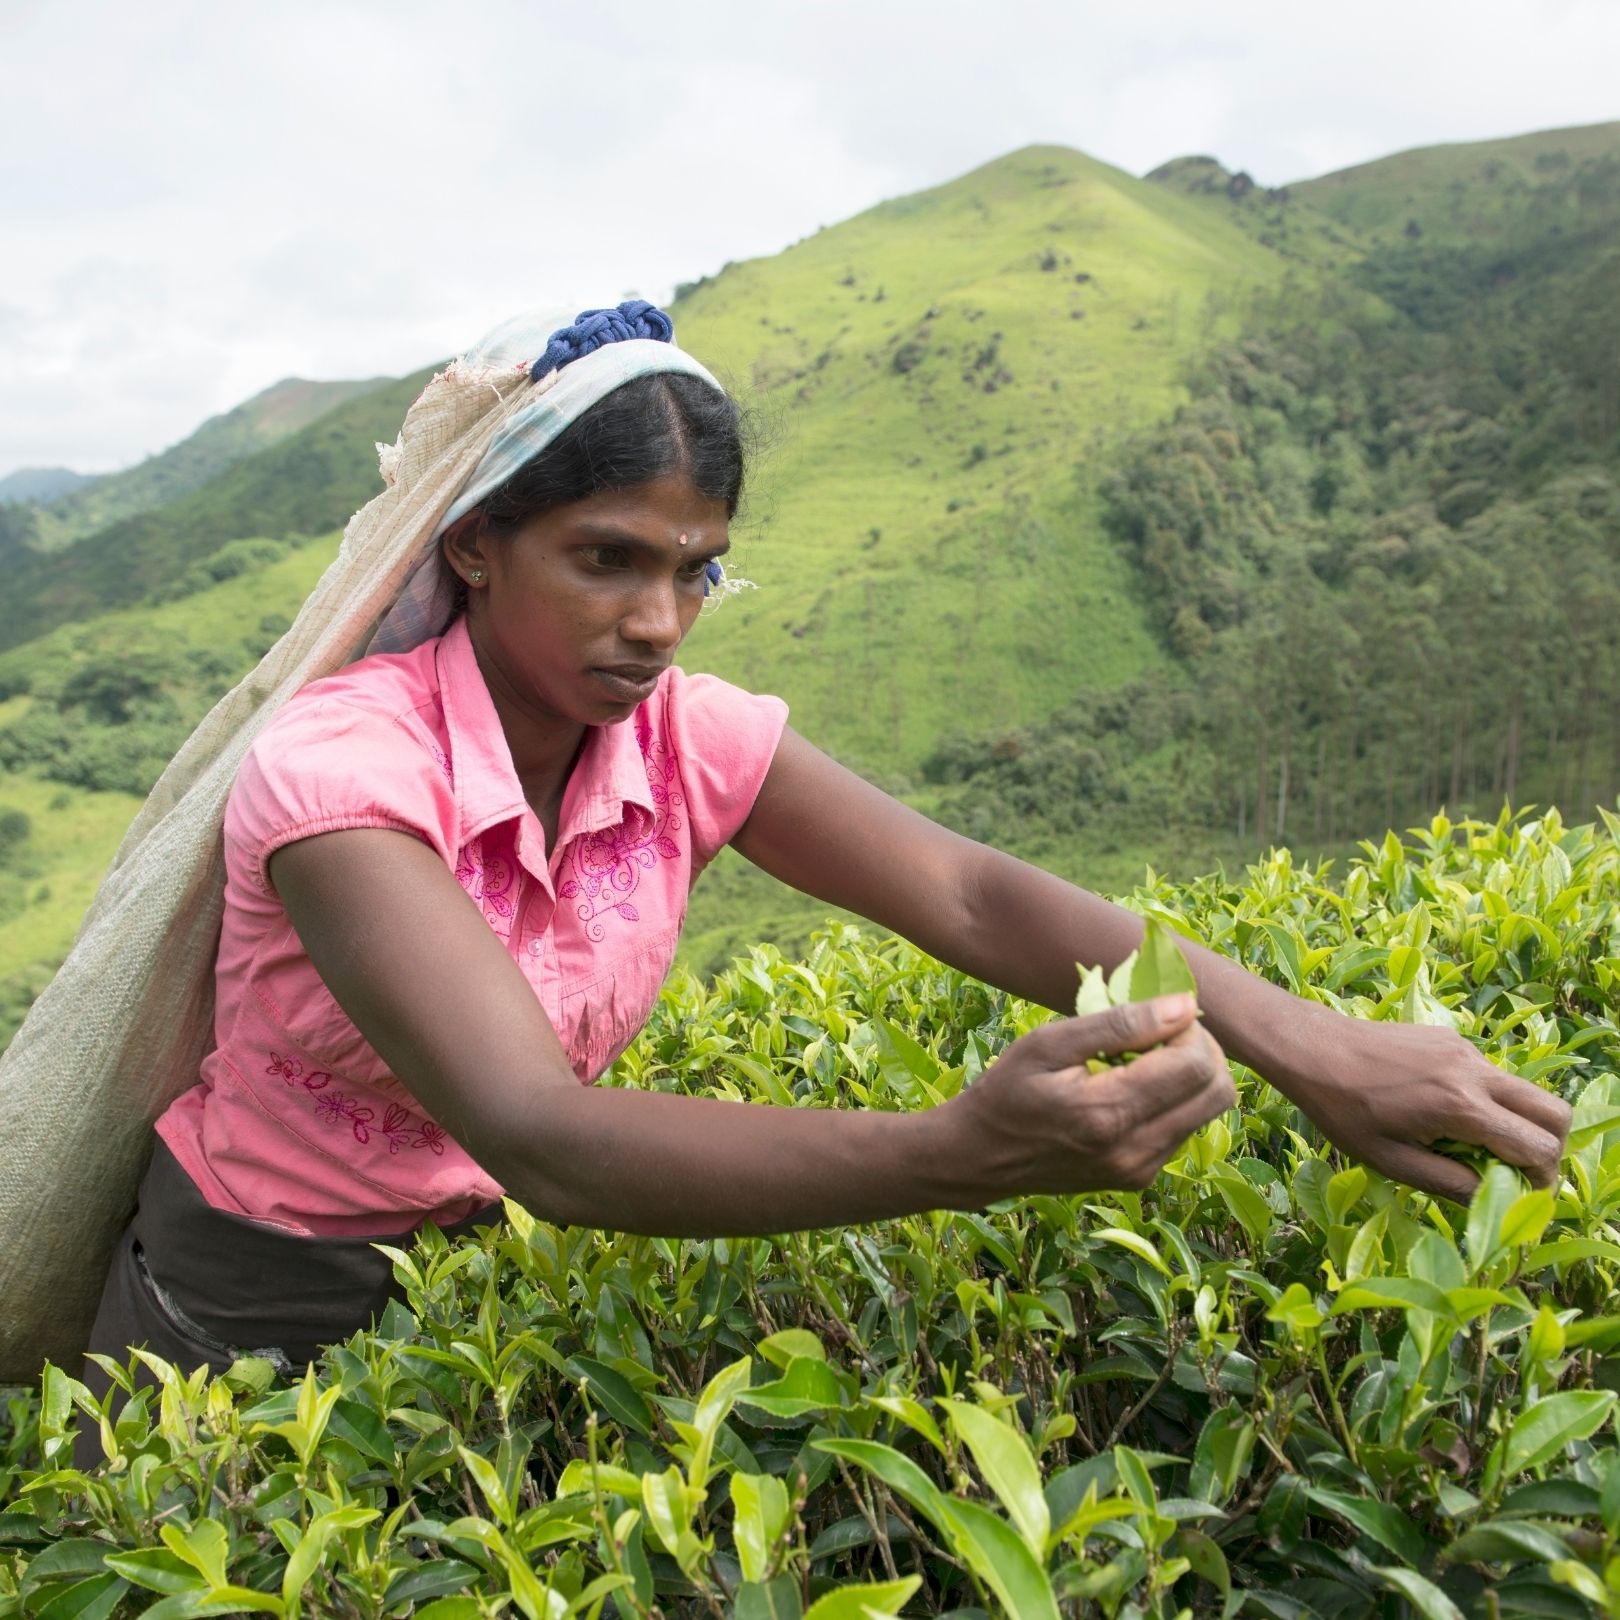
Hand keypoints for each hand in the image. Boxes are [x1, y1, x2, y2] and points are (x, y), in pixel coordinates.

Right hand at [944, 994, 1235, 1202]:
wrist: (979, 1157)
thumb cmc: (1007, 1090)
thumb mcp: (1050, 1044)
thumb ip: (1120, 1024)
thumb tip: (1184, 1005)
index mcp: (1110, 1112)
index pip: (1196, 1065)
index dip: (1190, 1028)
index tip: (1159, 1013)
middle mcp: (1135, 1150)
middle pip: (1218, 1091)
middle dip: (1202, 1050)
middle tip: (1162, 1031)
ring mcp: (1141, 1170)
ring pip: (1208, 1111)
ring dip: (1190, 1075)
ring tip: (1144, 1057)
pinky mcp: (1139, 1178)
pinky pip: (1185, 1128)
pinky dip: (1174, 1099)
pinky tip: (1135, 1085)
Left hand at [1282, 1017, 1571, 1201]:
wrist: (1311, 1047)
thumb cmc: (1342, 1110)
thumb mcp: (1391, 1161)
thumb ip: (1449, 1184)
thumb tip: (1491, 1198)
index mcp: (1462, 1107)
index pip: (1538, 1147)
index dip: (1541, 1179)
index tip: (1520, 1193)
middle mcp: (1474, 1072)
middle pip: (1555, 1111)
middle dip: (1549, 1147)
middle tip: (1515, 1169)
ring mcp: (1465, 1050)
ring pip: (1525, 1090)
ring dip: (1518, 1122)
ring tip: (1473, 1144)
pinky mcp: (1451, 1039)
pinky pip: (1491, 1074)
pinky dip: (1489, 1099)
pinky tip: (1443, 1113)